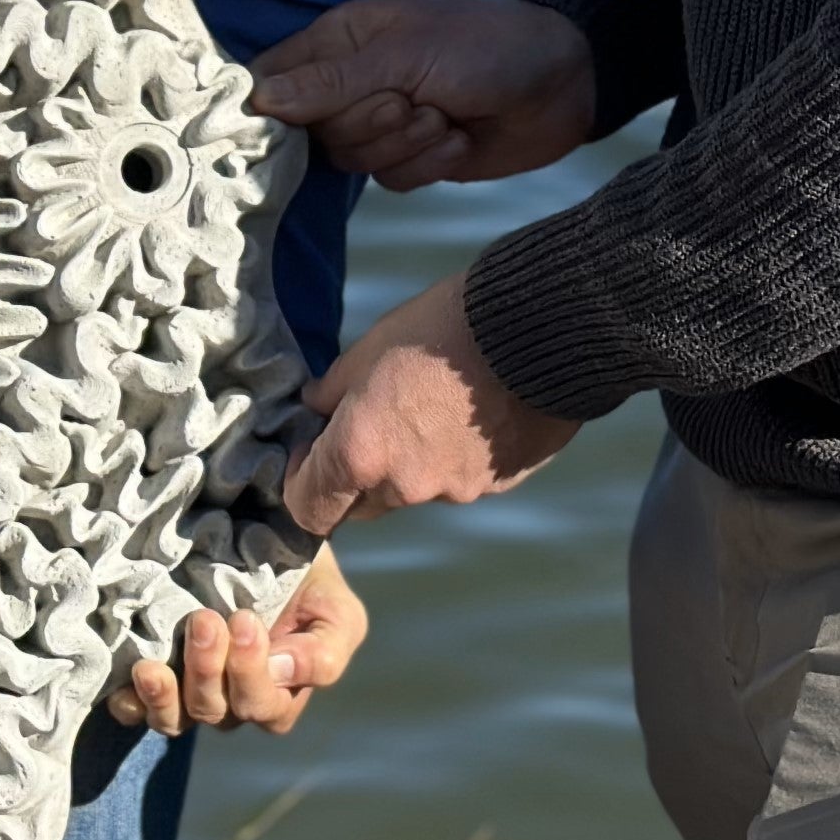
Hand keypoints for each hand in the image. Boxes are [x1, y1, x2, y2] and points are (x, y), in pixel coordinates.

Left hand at [109, 543, 368, 736]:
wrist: (261, 538)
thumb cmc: (304, 579)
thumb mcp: (335, 610)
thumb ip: (324, 651)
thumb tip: (283, 672)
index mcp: (278, 693)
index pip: (265, 708)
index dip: (251, 672)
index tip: (244, 618)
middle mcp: (232, 700)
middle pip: (217, 711)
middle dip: (209, 670)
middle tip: (205, 620)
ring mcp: (188, 691)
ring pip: (176, 719)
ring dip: (165, 694)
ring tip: (152, 667)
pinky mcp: (151, 678)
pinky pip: (135, 710)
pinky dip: (130, 701)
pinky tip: (126, 680)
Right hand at [251, 0, 596, 189]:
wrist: (564, 80)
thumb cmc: (483, 44)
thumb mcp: (405, 54)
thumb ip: (331, 81)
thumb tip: (258, 99)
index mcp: (340, 39)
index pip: (272, 77)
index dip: (268, 107)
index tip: (277, 129)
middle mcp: (353, 81)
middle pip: (314, 131)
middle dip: (367, 124)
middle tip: (409, 102)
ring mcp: (384, 121)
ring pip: (353, 161)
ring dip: (403, 145)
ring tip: (444, 117)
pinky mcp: (416, 156)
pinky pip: (392, 180)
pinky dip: (428, 163)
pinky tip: (461, 138)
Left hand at [282, 273, 579, 538]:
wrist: (537, 330)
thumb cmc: (441, 330)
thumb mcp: (369, 348)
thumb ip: (334, 390)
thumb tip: (316, 407)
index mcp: (361, 454)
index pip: (309, 509)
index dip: (302, 482)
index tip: (311, 446)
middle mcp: (404, 486)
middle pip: (361, 505)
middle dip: (355, 474)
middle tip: (369, 420)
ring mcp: (455, 491)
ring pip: (414, 490)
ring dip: (410, 462)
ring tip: (431, 403)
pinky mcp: (497, 485)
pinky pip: (460, 480)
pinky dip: (454, 456)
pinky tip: (469, 411)